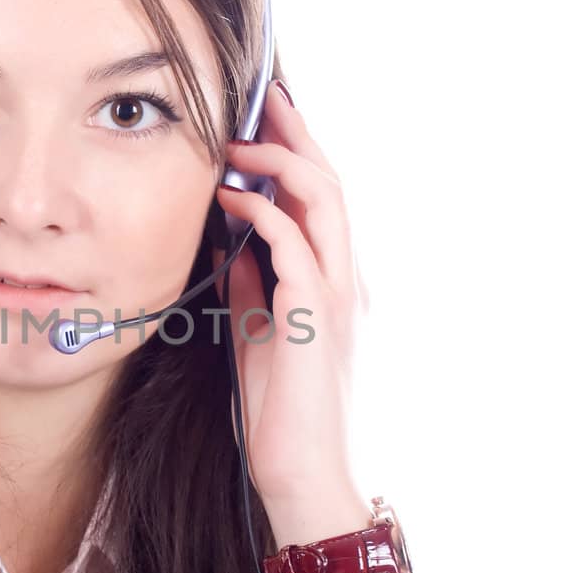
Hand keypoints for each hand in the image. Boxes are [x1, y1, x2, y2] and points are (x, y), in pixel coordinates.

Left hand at [213, 79, 372, 524]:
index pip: (322, 201)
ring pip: (324, 203)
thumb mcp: (258, 334)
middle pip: (330, 184)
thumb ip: (253, 287)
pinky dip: (261, 213)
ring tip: (237, 141)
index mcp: (332, 283)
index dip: (298, 152)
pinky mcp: (315, 320)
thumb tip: (233, 241)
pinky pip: (294, 247)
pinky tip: (229, 197)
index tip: (265, 115)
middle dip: (295, 135)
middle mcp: (344, 281)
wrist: (301, 476)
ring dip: (279, 163)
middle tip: (261, 96)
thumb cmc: (280, 411)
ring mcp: (335, 298)